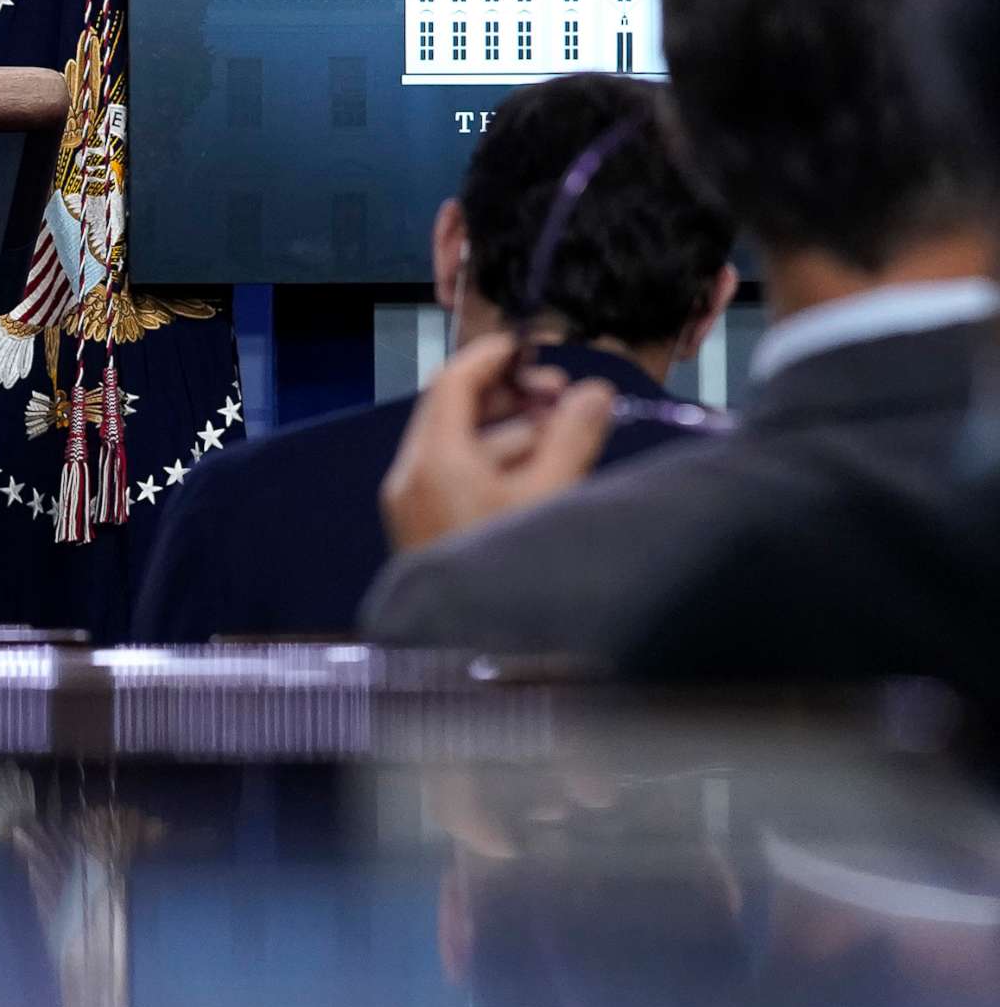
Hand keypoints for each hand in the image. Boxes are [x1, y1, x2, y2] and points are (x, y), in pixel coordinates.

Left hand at [381, 333, 614, 551]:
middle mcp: (411, 476)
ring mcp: (414, 505)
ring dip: (511, 432)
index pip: (453, 380)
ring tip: (563, 433)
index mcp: (433, 458)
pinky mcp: (425, 529)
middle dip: (512, 396)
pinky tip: (540, 470)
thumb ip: (572, 438)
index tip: (536, 348)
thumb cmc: (511, 572)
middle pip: (455, 411)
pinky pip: (456, 478)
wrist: (473, 658)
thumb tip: (594, 391)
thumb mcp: (551, 497)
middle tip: (563, 394)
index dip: (495, 356)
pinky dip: (495, 464)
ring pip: (460, 448)